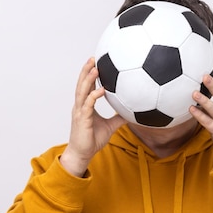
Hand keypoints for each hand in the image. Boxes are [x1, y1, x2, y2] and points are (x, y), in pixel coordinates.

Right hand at [60, 58, 126, 176]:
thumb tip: (132, 112)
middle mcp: (80, 106)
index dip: (90, 74)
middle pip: (82, 84)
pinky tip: (102, 90)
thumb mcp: (110, 127)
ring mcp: (80, 112)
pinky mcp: (82, 120)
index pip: (87, 86)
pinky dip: (94, 96)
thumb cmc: (92, 141)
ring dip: (88, 79)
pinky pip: (88, 105)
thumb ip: (119, 118)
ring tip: (95, 68)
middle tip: (93, 58)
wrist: (83, 154)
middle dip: (86, 70)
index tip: (96, 62)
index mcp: (85, 106)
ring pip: (83, 91)